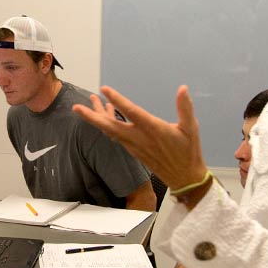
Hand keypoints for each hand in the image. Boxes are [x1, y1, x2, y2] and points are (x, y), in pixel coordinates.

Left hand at [72, 85, 207, 191]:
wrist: (184, 178)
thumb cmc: (188, 152)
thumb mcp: (191, 128)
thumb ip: (185, 107)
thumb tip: (183, 88)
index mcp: (153, 129)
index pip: (131, 112)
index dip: (117, 100)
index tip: (104, 89)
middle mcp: (140, 138)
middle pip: (110, 126)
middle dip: (92, 117)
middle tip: (76, 107)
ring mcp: (134, 146)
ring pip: (111, 132)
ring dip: (96, 120)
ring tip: (82, 109)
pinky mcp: (134, 151)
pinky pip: (116, 137)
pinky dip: (107, 127)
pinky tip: (101, 120)